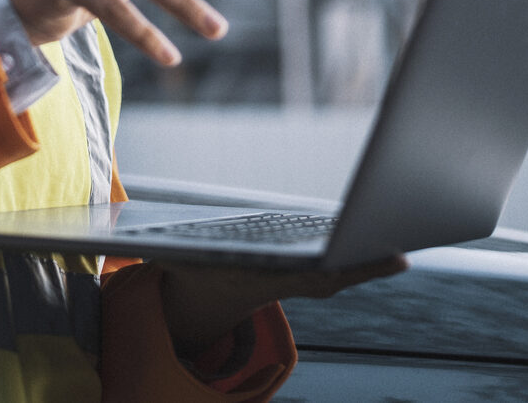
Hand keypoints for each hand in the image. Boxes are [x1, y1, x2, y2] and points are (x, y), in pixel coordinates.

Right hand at [157, 254, 409, 353]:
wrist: (213, 294)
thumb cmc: (194, 266)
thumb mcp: (175, 257)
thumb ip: (163, 247)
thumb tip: (122, 234)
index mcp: (254, 275)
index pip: (290, 273)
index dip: (321, 268)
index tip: (343, 265)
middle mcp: (283, 281)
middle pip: (329, 277)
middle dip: (360, 266)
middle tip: (397, 257)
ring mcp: (302, 282)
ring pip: (344, 275)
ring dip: (373, 263)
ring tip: (405, 252)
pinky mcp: (315, 277)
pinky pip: (348, 270)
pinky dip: (372, 261)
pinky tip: (397, 253)